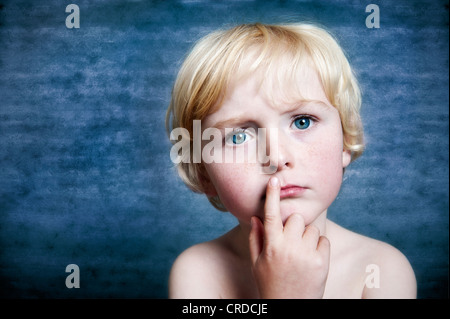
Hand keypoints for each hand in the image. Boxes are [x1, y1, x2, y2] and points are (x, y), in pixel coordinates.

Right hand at [248, 177, 329, 298]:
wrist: (290, 308)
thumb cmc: (270, 285)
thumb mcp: (257, 264)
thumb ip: (255, 239)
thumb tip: (255, 217)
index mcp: (271, 246)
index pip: (270, 214)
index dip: (272, 196)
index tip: (274, 180)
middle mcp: (289, 248)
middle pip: (295, 217)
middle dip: (293, 225)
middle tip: (290, 240)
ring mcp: (307, 254)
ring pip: (310, 228)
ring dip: (306, 236)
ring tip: (300, 253)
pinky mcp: (322, 261)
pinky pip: (323, 240)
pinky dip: (318, 246)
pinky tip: (310, 259)